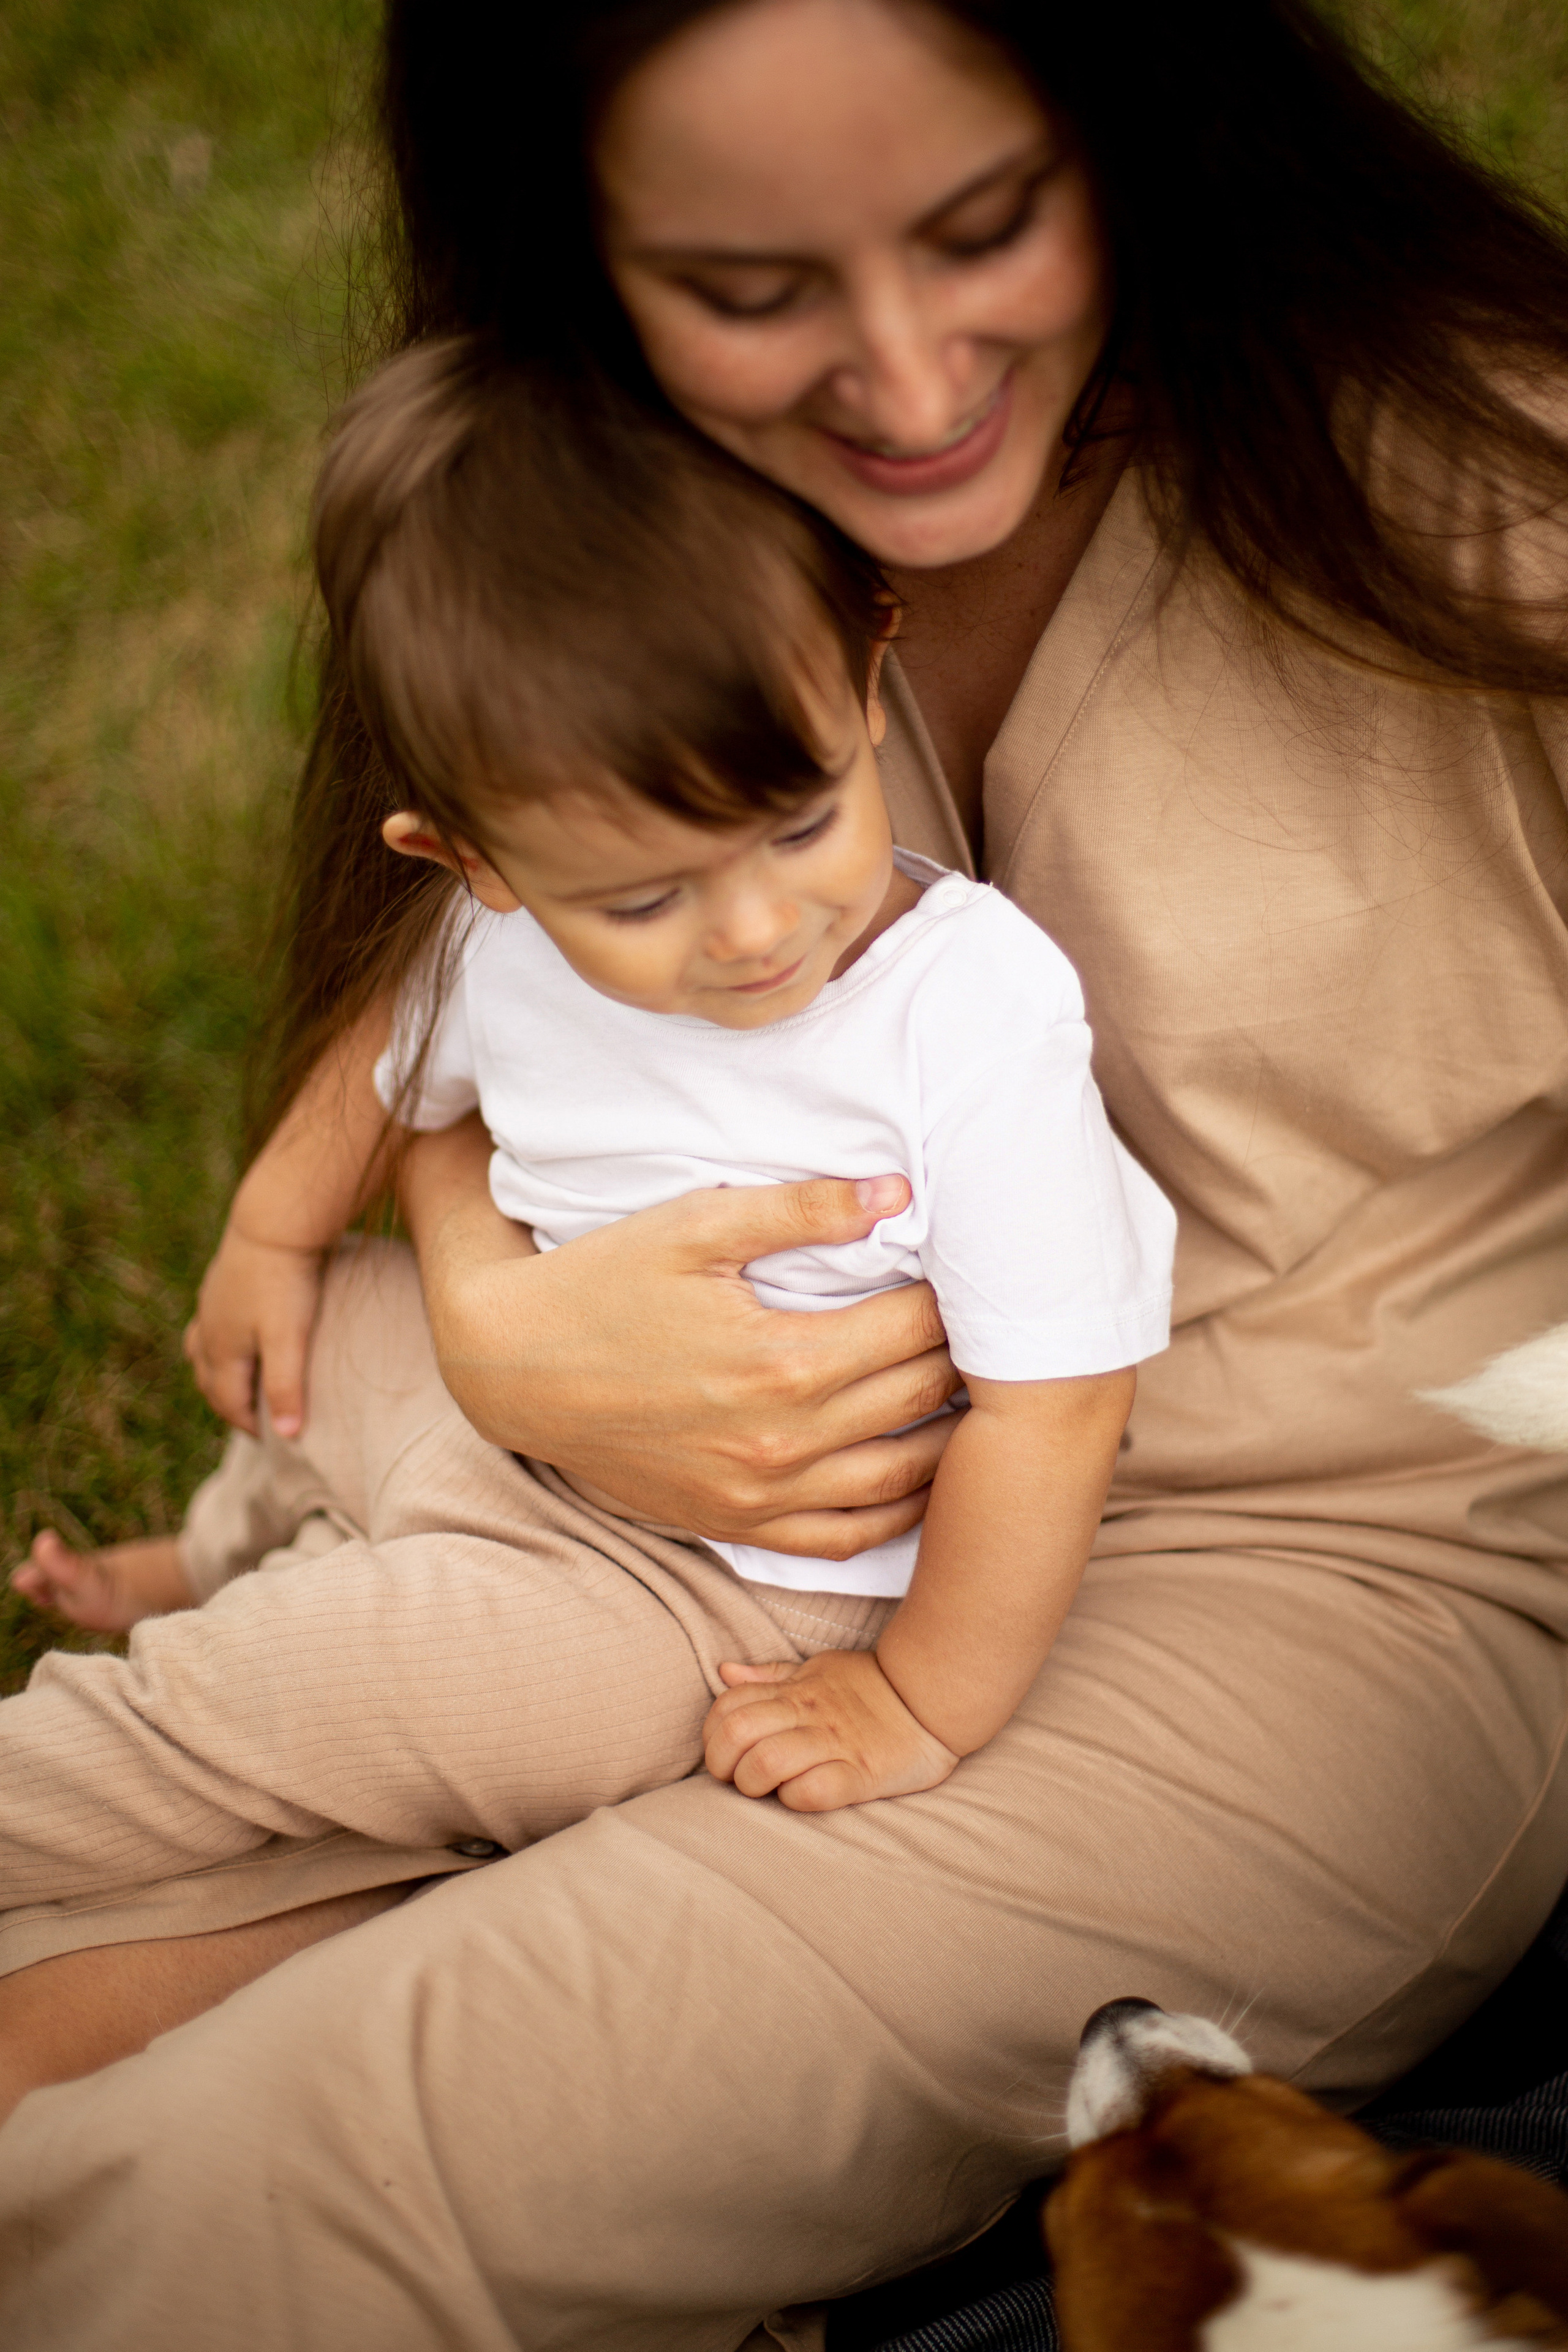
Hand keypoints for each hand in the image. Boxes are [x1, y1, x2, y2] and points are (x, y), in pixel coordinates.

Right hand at [183, 1224, 324, 1437]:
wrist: (275, 1220)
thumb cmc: (284, 1281)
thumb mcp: (288, 1337)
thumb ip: (286, 1385)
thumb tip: (287, 1435)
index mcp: (222, 1349)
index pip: (228, 1402)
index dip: (248, 1424)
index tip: (271, 1439)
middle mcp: (210, 1330)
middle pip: (211, 1381)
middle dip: (229, 1405)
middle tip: (256, 1421)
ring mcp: (211, 1304)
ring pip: (205, 1353)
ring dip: (220, 1374)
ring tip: (241, 1384)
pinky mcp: (221, 1282)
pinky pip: (212, 1324)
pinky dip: (222, 1343)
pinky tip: (238, 1334)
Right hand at [401, 1116, 961, 1557]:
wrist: (512, 1368)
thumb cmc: (604, 1281)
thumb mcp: (695, 1224)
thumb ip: (802, 1208)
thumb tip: (899, 1193)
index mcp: (781, 1360)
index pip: (915, 1330)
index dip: (959, 1298)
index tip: (980, 1272)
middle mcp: (782, 1441)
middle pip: (920, 1399)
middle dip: (968, 1360)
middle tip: (995, 1326)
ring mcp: (760, 1495)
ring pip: (901, 1481)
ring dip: (954, 1441)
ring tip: (982, 1397)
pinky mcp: (737, 1525)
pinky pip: (845, 1538)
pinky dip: (900, 1514)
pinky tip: (923, 1476)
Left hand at [704, 1652, 959, 1810]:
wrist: (932, 1698)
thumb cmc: (869, 1686)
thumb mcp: (817, 1669)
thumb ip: (771, 1676)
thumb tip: (725, 1672)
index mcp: (794, 1690)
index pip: (728, 1705)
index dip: (712, 1733)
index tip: (724, 1751)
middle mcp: (808, 1714)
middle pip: (736, 1733)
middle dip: (722, 1762)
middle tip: (736, 1776)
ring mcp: (834, 1744)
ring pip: (766, 1762)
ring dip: (753, 1782)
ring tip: (766, 1789)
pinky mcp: (861, 1775)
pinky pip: (813, 1792)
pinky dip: (796, 1799)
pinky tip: (801, 1797)